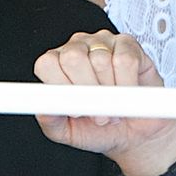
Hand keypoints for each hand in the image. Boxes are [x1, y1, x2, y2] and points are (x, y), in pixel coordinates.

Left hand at [33, 31, 175, 175]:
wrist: (133, 133)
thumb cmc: (98, 129)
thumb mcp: (68, 132)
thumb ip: (51, 121)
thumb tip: (43, 108)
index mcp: (56, 65)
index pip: (46, 64)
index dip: (61, 88)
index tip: (75, 109)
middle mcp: (76, 48)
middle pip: (72, 58)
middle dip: (88, 92)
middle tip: (99, 113)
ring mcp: (102, 42)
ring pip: (101, 60)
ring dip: (111, 93)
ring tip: (114, 106)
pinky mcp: (127, 44)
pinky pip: (125, 60)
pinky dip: (128, 84)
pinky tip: (128, 93)